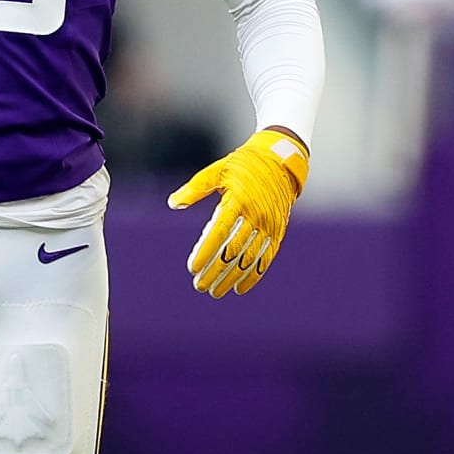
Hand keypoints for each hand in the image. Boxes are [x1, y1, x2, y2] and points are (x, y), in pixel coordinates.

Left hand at [167, 129, 308, 298]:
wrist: (280, 162)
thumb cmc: (242, 166)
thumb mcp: (217, 170)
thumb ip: (195, 188)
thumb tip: (173, 204)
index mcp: (238, 200)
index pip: (219, 233)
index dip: (206, 252)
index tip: (192, 267)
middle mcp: (256, 216)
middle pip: (233, 251)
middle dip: (215, 271)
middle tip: (199, 285)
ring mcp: (269, 226)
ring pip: (249, 259)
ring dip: (231, 278)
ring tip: (215, 291)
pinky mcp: (278, 232)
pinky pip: (266, 259)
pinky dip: (254, 276)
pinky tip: (240, 288)